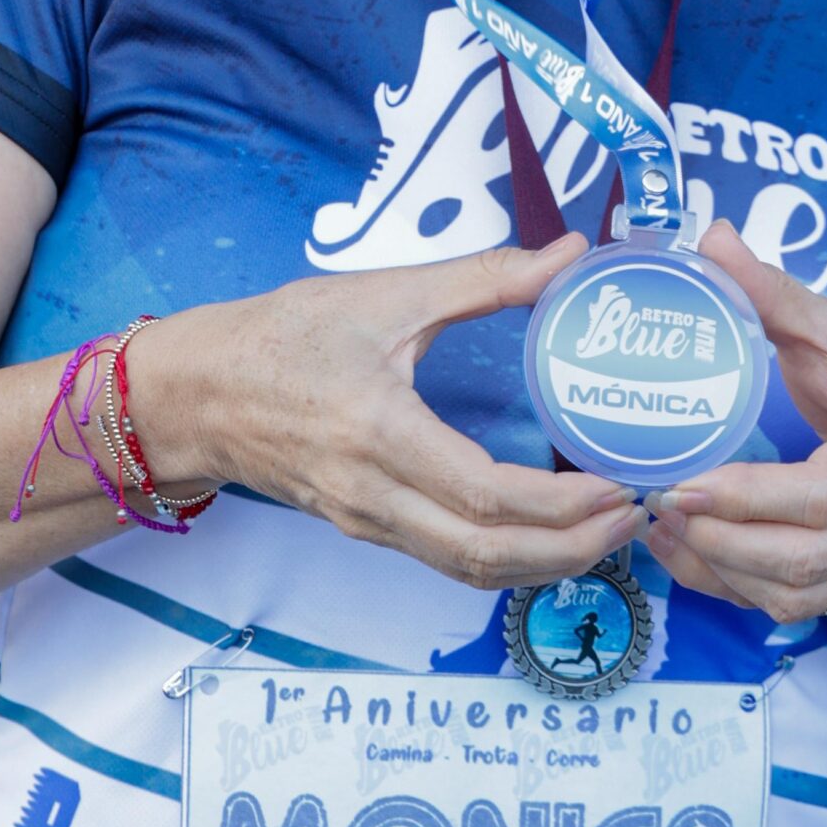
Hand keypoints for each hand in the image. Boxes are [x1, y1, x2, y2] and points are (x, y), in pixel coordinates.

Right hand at [134, 236, 642, 590]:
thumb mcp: (383, 294)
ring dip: (548, 563)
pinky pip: (448, 561)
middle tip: (636, 518)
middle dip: (574, 551)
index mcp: (380, 432)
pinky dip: (509, 557)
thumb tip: (569, 254)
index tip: (618, 486)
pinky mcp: (366, 529)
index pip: (486, 499)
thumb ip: (482, 277)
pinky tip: (550, 528)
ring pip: (470, 572)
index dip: (562, 507)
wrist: (191, 393)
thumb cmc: (278, 336)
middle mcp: (375, 495)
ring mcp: (368, 522)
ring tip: (608, 529)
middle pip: (488, 558)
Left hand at [643, 221, 826, 621]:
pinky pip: (794, 606)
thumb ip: (773, 291)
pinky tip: (686, 555)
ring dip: (723, 572)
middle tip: (662, 505)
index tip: (687, 485)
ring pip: (799, 592)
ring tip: (663, 531)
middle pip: (809, 555)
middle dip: (725, 542)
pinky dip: (734, 591)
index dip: (754, 497)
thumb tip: (712, 238)